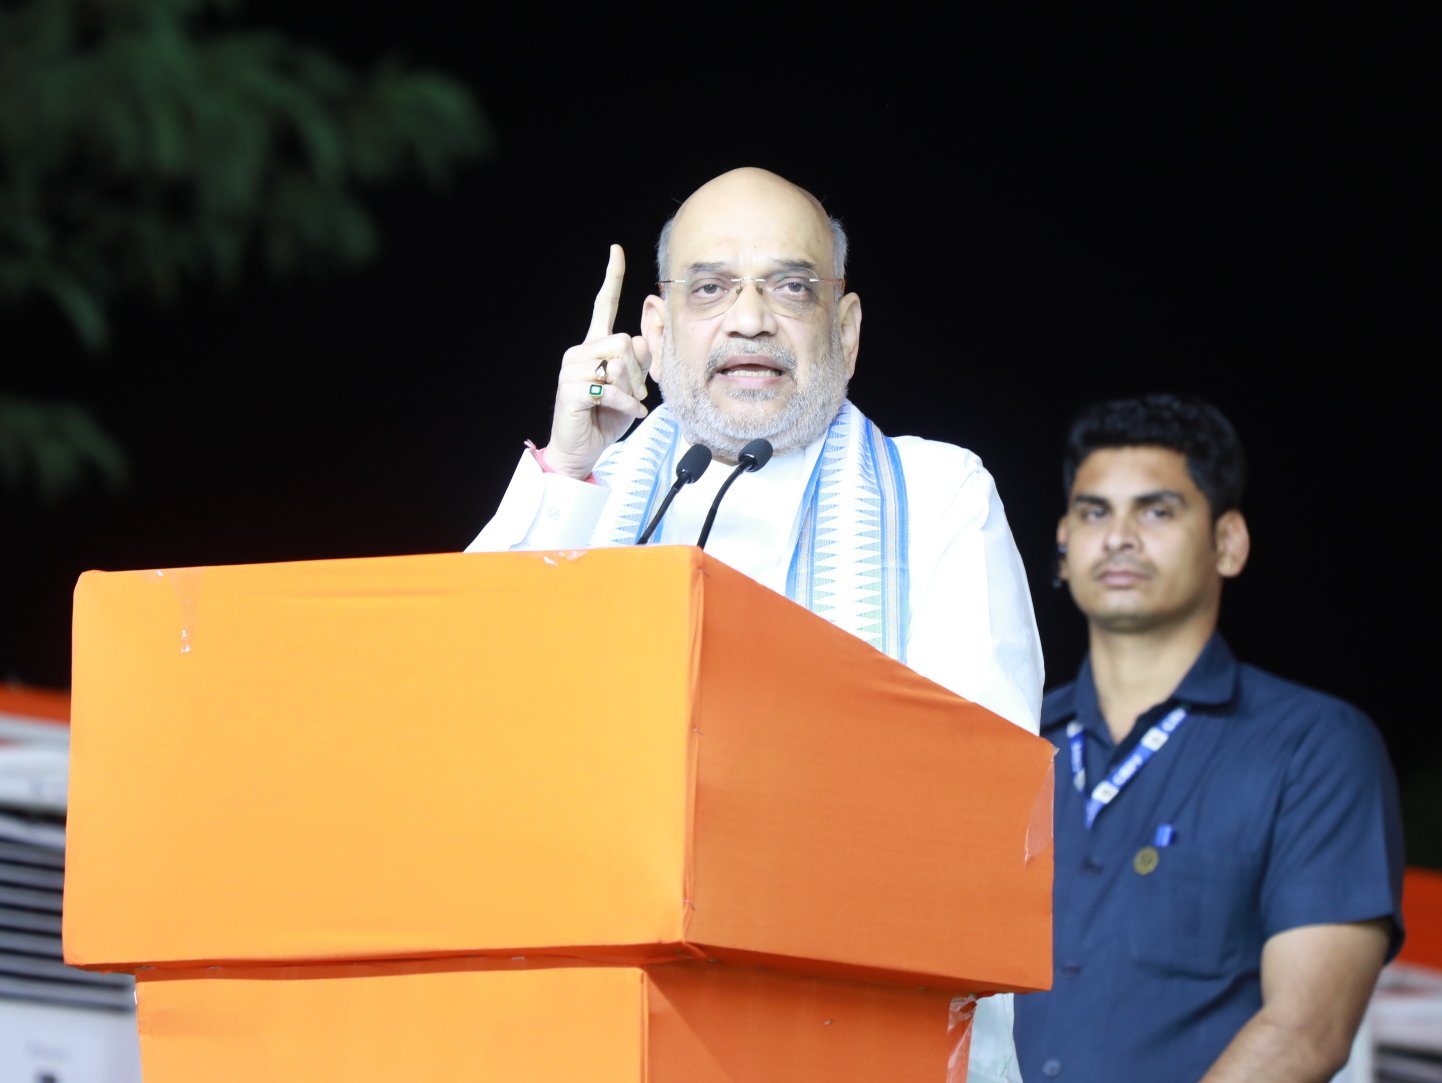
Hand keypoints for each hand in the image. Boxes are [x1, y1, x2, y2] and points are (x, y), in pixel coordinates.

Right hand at [542, 244, 650, 478]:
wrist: (582, 448)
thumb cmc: (606, 417)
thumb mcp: (631, 386)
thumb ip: (639, 361)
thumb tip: (639, 341)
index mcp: (595, 346)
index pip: (603, 305)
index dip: (612, 278)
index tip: (616, 251)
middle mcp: (580, 351)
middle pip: (623, 340)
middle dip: (638, 370)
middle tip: (636, 393)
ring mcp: (573, 369)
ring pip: (618, 360)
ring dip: (632, 387)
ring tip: (629, 403)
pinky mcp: (571, 389)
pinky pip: (611, 388)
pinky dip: (626, 404)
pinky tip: (629, 414)